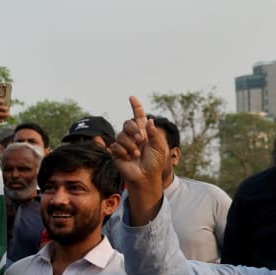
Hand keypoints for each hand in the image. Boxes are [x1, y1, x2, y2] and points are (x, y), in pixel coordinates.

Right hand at [110, 96, 169, 223]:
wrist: (145, 177)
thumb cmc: (155, 163)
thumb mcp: (159, 147)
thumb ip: (154, 134)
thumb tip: (149, 120)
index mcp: (144, 132)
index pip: (139, 116)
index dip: (136, 107)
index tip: (132, 97)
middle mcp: (133, 136)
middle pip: (128, 123)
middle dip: (134, 130)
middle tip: (141, 140)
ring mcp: (124, 143)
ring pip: (121, 135)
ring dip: (130, 145)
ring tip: (136, 154)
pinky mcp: (116, 152)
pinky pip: (116, 146)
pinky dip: (124, 152)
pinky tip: (128, 159)